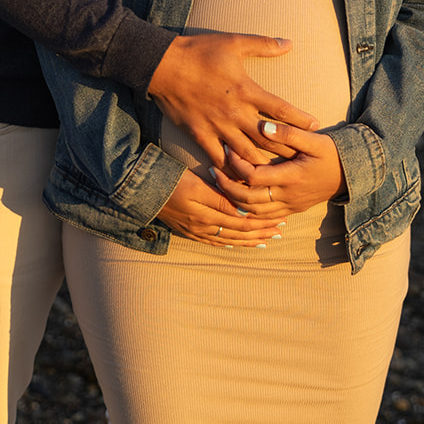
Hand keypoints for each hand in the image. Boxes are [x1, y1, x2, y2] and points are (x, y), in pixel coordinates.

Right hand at [147, 31, 316, 167]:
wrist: (163, 65)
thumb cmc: (199, 52)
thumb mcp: (234, 42)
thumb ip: (263, 45)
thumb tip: (289, 43)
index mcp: (246, 90)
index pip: (281, 110)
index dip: (300, 120)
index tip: (315, 126)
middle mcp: (235, 113)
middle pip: (268, 139)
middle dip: (287, 150)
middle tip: (301, 159)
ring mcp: (217, 126)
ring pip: (247, 154)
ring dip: (263, 165)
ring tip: (277, 174)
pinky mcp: (200, 135)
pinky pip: (219, 159)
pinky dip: (231, 170)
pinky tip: (241, 177)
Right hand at [156, 168, 286, 247]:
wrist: (143, 189)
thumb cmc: (171, 179)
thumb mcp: (197, 183)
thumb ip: (220, 196)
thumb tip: (243, 206)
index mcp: (208, 213)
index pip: (243, 221)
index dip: (262, 221)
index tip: (280, 217)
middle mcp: (204, 226)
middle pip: (239, 232)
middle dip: (261, 231)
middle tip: (280, 230)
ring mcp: (196, 230)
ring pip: (229, 239)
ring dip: (249, 240)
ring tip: (266, 240)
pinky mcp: (189, 230)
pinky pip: (213, 242)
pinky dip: (228, 243)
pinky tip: (237, 243)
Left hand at [213, 124, 344, 217]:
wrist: (351, 174)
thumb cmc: (331, 152)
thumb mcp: (313, 139)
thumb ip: (288, 133)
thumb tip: (264, 124)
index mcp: (291, 177)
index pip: (254, 177)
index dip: (236, 165)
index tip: (226, 150)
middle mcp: (288, 195)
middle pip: (248, 200)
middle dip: (228, 187)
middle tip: (214, 171)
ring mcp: (290, 206)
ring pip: (254, 213)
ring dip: (235, 200)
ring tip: (221, 184)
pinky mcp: (292, 210)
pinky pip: (265, 217)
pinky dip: (249, 212)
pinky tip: (238, 200)